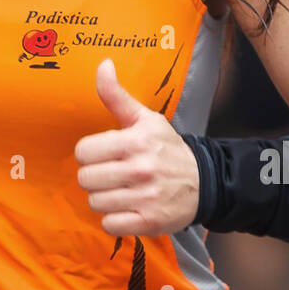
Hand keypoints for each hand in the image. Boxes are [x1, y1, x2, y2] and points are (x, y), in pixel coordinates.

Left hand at [74, 59, 200, 236]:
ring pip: (95, 202)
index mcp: (136, 141)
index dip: (89, 153)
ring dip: (104, 198)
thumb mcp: (146, 119)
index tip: (104, 154)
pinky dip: (114, 220)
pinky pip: (110, 225)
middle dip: (95, 176)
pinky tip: (127, 208)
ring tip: (121, 191)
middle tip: (111, 174)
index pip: (83, 151)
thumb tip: (103, 64)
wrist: (205, 182)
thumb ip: (117, 96)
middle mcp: (140, 169)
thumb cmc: (168, 148)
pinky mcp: (149, 223)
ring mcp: (145, 198)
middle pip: (86, 178)